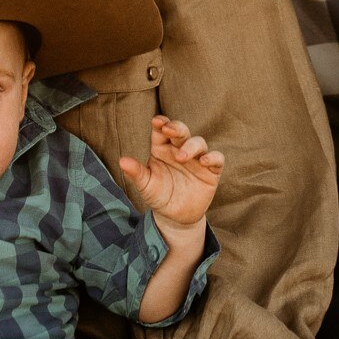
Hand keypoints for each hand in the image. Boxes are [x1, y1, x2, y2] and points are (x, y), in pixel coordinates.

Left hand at [118, 115, 223, 229]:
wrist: (176, 217)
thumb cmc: (159, 196)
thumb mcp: (146, 185)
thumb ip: (136, 173)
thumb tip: (122, 161)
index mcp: (162, 149)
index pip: (161, 130)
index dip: (161, 123)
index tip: (156, 122)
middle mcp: (180, 149)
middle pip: (181, 131)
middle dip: (176, 127)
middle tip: (168, 130)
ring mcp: (197, 159)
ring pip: (199, 142)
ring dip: (191, 146)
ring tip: (181, 156)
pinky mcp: (211, 171)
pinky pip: (217, 158)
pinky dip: (212, 157)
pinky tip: (204, 161)